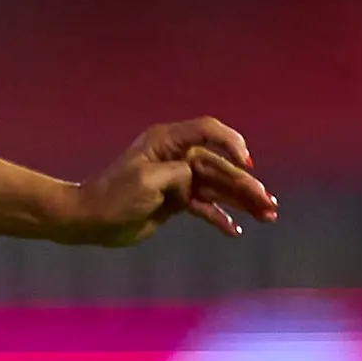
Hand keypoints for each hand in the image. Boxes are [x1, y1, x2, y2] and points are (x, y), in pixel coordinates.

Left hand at [60, 118, 276, 244]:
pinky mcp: (177, 200)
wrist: (91, 220)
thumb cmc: (113, 195)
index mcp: (167, 142)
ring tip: (267, 215)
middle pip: (221, 166)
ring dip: (243, 201)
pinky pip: (205, 205)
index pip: (208, 130)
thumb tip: (196, 178)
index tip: (246, 163)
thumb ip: (178, 173)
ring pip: (218, 187)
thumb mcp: (147, 179)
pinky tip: (234, 230)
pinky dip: (220, 216)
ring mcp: (178, 179)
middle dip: (247, 184)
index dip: (231, 143)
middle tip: (270, 204)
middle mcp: (176, 156)